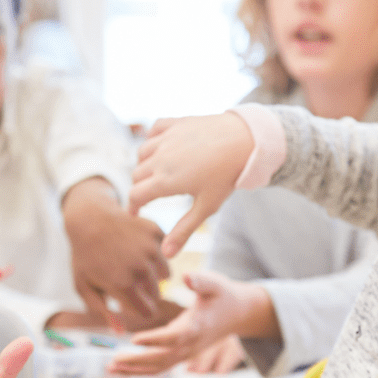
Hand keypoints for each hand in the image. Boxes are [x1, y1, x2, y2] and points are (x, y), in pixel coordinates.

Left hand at [62, 177, 171, 330]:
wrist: (90, 218)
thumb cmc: (85, 256)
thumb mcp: (85, 287)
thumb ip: (104, 312)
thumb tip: (121, 333)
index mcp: (123, 285)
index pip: (147, 312)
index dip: (142, 312)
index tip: (135, 306)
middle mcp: (141, 267)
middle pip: (157, 294)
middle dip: (146, 294)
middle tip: (131, 283)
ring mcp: (151, 248)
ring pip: (165, 274)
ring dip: (154, 275)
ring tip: (136, 267)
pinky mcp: (157, 233)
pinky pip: (166, 253)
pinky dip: (157, 255)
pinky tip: (140, 249)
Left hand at [107, 270, 276, 375]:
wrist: (237, 312)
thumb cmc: (223, 294)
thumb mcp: (215, 283)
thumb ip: (201, 280)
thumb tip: (186, 276)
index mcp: (198, 326)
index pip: (175, 337)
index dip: (155, 340)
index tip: (134, 339)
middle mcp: (191, 344)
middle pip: (163, 358)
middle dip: (137, 361)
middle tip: (113, 361)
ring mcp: (187, 353)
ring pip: (160, 367)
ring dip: (135, 369)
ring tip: (110, 368)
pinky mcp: (182, 353)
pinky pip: (161, 366)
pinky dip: (141, 369)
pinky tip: (122, 367)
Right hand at [128, 113, 253, 257]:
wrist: (245, 140)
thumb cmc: (226, 176)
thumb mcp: (206, 207)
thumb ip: (183, 230)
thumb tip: (166, 255)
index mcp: (165, 180)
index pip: (135, 195)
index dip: (133, 206)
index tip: (136, 213)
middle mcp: (160, 158)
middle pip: (137, 175)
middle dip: (140, 187)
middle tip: (150, 195)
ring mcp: (166, 138)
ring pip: (142, 153)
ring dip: (145, 164)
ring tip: (156, 173)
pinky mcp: (175, 122)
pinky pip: (154, 130)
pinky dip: (152, 139)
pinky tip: (162, 147)